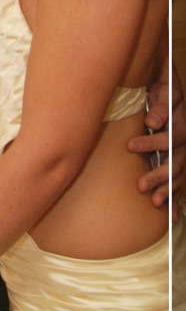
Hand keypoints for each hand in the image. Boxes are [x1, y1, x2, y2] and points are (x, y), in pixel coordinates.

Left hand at [128, 75, 184, 219]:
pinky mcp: (178, 166)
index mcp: (183, 128)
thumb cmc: (164, 94)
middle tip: (141, 185)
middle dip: (158, 175)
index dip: (151, 143)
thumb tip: (152, 121)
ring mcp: (183, 158)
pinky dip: (175, 201)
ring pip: (178, 177)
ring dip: (167, 191)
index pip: (169, 139)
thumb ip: (160, 106)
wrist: (170, 98)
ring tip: (154, 202)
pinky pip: (179, 185)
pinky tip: (171, 218)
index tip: (130, 145)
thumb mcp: (164, 93)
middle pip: (174, 163)